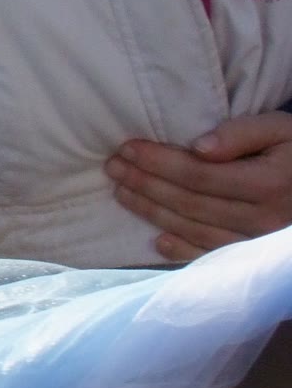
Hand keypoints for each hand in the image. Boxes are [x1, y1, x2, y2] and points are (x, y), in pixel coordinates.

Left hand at [107, 112, 291, 261]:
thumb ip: (241, 134)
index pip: (198, 175)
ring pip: (194, 230)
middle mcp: (260, 219)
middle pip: (189, 203)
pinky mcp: (255, 258)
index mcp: (266, 185)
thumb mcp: (280, 130)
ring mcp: (257, 243)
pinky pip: (213, 257)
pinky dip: (182, 251)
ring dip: (152, 212)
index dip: (158, 162)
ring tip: (121, 192)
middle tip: (112, 168)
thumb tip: (199, 146)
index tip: (127, 148)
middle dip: (145, 184)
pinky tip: (156, 241)